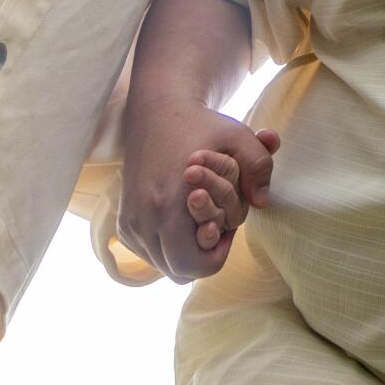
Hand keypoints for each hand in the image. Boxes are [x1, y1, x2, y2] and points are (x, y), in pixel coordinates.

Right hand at [118, 104, 277, 282]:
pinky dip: (168, 245)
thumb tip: (261, 202)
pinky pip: (149, 253)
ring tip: (198, 220)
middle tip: (215, 225)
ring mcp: (129, 223)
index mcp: (168, 205)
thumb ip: (259, 167)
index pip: (195, 265)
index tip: (226, 227)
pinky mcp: (123, 223)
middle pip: (180, 272)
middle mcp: (143, 220)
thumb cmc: (201, 126)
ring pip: (163, 265)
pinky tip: (181, 219)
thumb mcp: (238, 136)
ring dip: (185, 252)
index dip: (219, 252)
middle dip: (204, 255)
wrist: (157, 113)